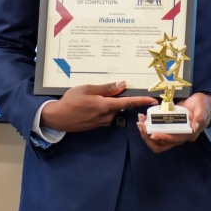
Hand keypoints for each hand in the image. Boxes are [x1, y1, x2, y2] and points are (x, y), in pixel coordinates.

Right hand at [40, 82, 156, 132]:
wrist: (58, 118)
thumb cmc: (71, 101)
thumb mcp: (87, 89)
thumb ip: (106, 88)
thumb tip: (123, 85)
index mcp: (105, 106)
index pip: (128, 103)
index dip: (142, 101)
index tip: (153, 100)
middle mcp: (107, 116)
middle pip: (119, 105)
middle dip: (115, 98)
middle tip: (102, 91)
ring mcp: (102, 122)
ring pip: (111, 110)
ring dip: (106, 103)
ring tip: (90, 98)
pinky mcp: (97, 125)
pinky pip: (105, 115)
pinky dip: (101, 109)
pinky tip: (89, 105)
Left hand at [135, 92, 210, 153]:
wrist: (201, 103)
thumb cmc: (203, 106)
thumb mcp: (203, 110)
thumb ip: (200, 118)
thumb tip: (194, 128)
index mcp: (189, 134)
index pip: (174, 140)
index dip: (163, 138)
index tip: (153, 133)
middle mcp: (179, 137)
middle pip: (161, 145)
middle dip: (149, 138)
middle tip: (141, 126)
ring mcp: (172, 134)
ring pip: (156, 142)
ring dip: (146, 134)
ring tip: (140, 122)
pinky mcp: (168, 129)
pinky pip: (155, 133)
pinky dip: (148, 129)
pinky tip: (143, 120)